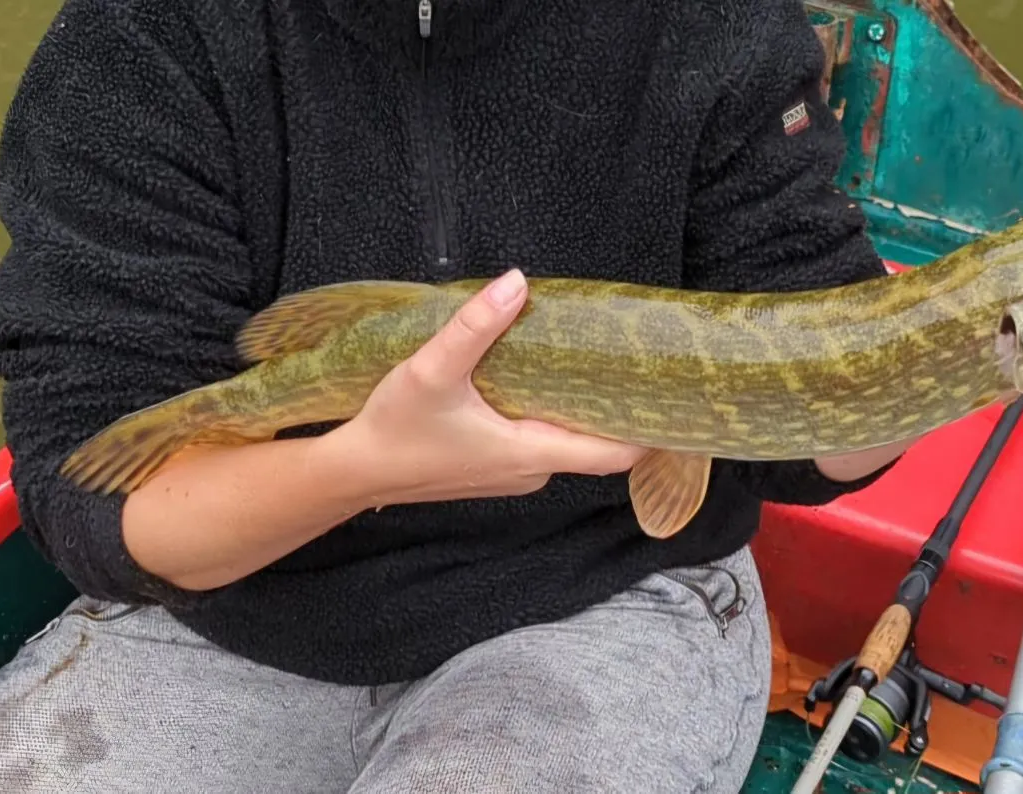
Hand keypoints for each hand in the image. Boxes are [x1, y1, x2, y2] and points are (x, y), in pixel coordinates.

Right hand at [320, 268, 648, 507]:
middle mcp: (529, 471)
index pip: (614, 455)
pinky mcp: (495, 469)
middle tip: (627, 362)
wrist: (355, 473)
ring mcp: (513, 474)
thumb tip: (516, 283)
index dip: (647, 431)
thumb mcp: (431, 370)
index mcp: (529, 453)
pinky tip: (537, 384)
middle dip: (611, 407)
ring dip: (574, 409)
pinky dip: (547, 418)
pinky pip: (539, 445)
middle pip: (595, 445)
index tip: (667, 399)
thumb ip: (474, 327)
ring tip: (585, 363)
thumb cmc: (393, 430)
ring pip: (564, 442)